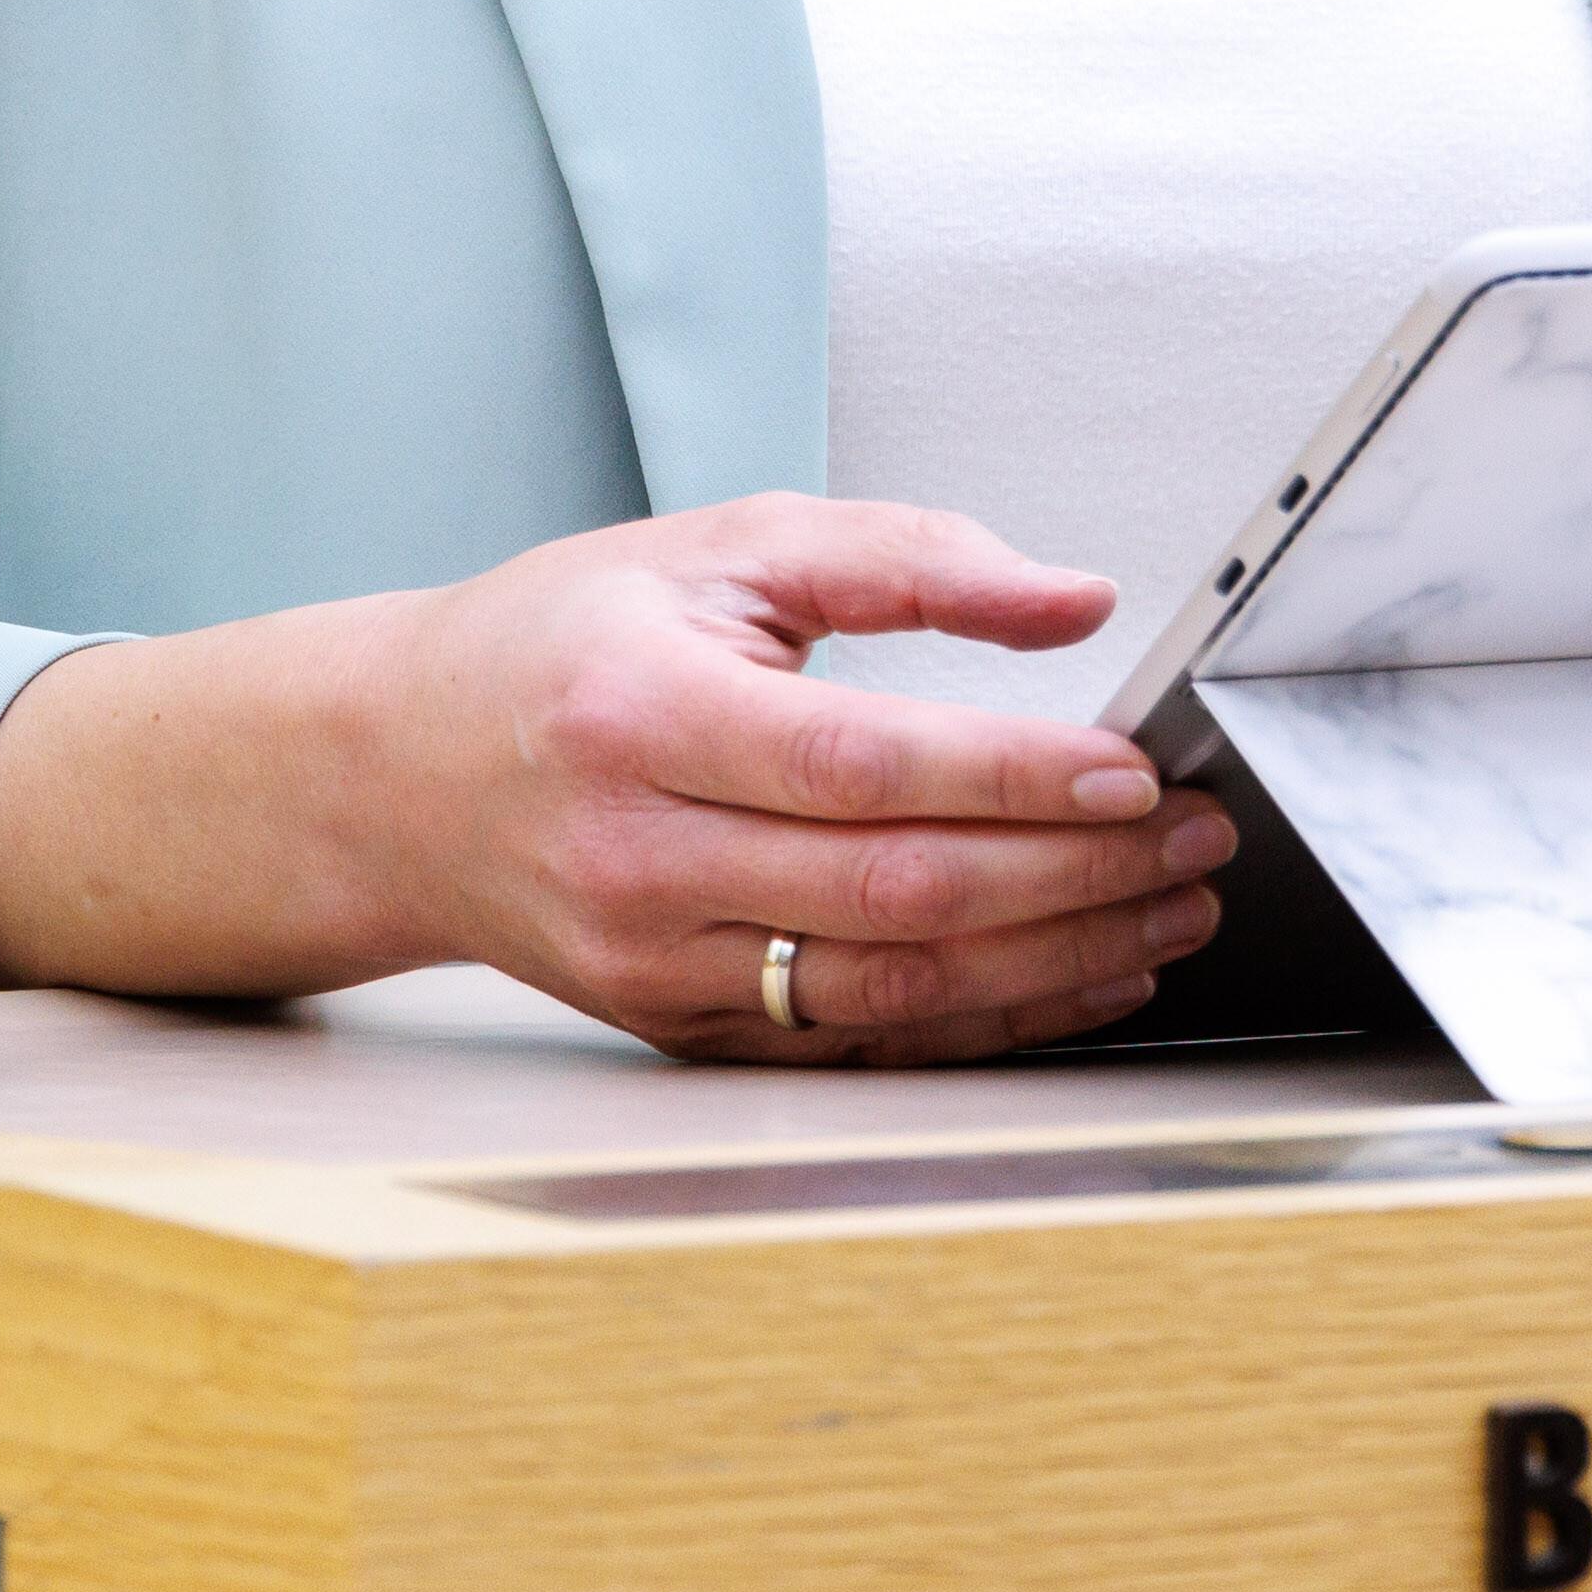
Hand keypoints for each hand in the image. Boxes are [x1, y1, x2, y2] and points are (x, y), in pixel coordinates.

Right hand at [0, 495, 1232, 1060]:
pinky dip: (985, 1019)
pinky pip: (857, 1044)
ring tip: (1170, 912)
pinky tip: (1077, 973)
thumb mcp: (722, 547)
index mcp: (643, 715)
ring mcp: (653, 964)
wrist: (395, 776)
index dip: (1010, 775)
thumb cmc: (565, 644)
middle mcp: (639, 857)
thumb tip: (1073, 601)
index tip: (1135, 769)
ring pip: (889, 993)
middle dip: (1072, 876)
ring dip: (1054, 962)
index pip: (858, 765)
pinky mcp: (677, 1029)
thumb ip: (907, 558)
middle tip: (1195, 838)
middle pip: (894, 895)